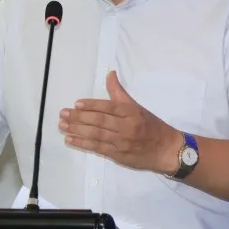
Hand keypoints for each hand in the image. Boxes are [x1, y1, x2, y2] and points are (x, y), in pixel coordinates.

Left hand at [59, 70, 181, 173]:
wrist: (166, 150)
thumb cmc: (151, 125)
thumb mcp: (137, 106)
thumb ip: (119, 92)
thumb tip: (110, 73)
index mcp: (131, 112)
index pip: (108, 107)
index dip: (91, 105)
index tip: (76, 104)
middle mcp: (126, 127)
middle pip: (99, 121)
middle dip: (79, 118)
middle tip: (62, 114)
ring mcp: (121, 142)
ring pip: (96, 135)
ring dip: (77, 130)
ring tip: (62, 126)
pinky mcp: (118, 155)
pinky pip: (98, 148)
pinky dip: (83, 144)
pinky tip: (70, 140)